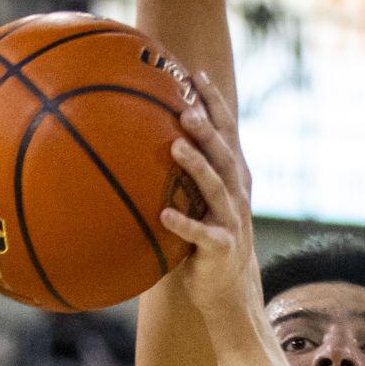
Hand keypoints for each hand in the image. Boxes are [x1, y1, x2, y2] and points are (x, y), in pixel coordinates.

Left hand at [160, 71, 259, 322]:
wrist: (225, 292)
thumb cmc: (201, 242)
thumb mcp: (193, 204)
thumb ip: (174, 177)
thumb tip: (128, 147)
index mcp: (231, 179)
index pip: (226, 133)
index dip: (215, 103)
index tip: (197, 74)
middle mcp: (236, 195)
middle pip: (226, 153)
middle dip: (209, 128)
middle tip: (186, 107)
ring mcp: (231, 222)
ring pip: (217, 188)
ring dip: (198, 166)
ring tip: (176, 146)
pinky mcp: (222, 249)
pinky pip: (202, 235)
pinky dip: (185, 224)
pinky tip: (165, 215)